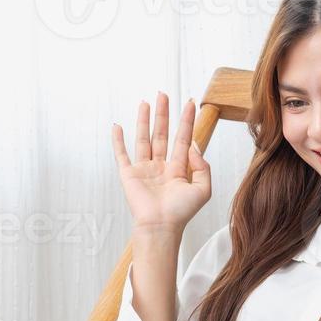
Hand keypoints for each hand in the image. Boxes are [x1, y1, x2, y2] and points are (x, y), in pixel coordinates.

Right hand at [111, 92, 210, 232]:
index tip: (191, 103)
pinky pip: (122, 154)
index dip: (187, 121)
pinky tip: (117, 126)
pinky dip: (118, 141)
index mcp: (178, 169)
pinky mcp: (129, 175)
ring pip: (144, 139)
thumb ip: (202, 166)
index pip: (183, 139)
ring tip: (146, 102)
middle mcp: (161, 167)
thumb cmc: (181, 213)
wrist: (161, 226)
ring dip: (144, 120)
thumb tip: (192, 145)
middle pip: (163, 134)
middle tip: (164, 94)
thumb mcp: (203, 189)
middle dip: (164, 114)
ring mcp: (144, 170)